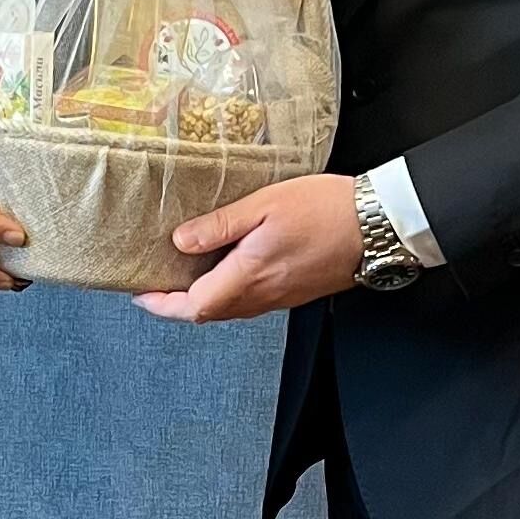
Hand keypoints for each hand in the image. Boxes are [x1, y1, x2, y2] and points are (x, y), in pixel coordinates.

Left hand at [136, 173, 361, 321]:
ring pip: (231, 310)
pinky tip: (227, 269)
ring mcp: (281, 297)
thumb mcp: (264, 204)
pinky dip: (229, 292)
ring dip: (203, 300)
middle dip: (178, 306)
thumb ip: (220, 225)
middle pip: (209, 314)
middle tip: (156, 288)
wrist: (378, 225)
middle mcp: (264, 295)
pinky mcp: (295, 292)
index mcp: (250, 275)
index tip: (142, 295)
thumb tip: (181, 242)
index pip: (194, 306)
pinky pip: (252, 301)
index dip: (163, 305)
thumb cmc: (327, 209)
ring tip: (186, 278)